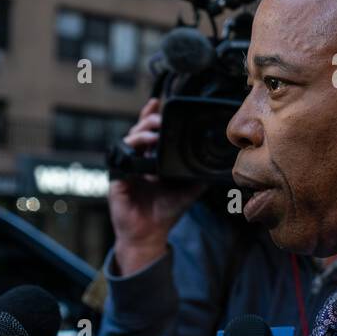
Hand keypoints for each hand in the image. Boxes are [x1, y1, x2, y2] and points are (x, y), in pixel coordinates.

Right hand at [110, 99, 204, 274]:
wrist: (150, 233)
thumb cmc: (166, 210)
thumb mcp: (188, 189)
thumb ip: (198, 173)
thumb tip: (219, 163)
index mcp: (152, 158)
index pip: (150, 131)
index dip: (151, 115)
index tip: (158, 102)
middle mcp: (138, 160)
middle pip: (139, 130)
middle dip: (148, 120)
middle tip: (160, 119)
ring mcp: (127, 167)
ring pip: (129, 140)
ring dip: (141, 134)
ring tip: (154, 134)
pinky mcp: (118, 178)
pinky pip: (120, 159)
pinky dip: (131, 151)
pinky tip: (142, 149)